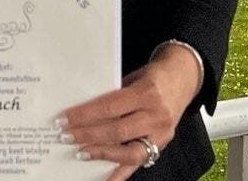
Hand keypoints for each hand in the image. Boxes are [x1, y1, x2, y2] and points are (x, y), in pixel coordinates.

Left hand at [56, 45, 201, 179]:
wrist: (183, 79)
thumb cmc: (151, 77)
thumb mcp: (132, 78)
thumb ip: (113, 95)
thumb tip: (82, 110)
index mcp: (146, 93)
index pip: (110, 107)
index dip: (85, 115)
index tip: (64, 119)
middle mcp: (156, 116)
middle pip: (117, 131)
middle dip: (88, 135)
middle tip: (66, 136)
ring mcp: (161, 134)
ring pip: (129, 151)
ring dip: (102, 154)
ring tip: (80, 154)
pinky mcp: (163, 145)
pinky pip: (140, 162)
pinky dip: (122, 173)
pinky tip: (107, 179)